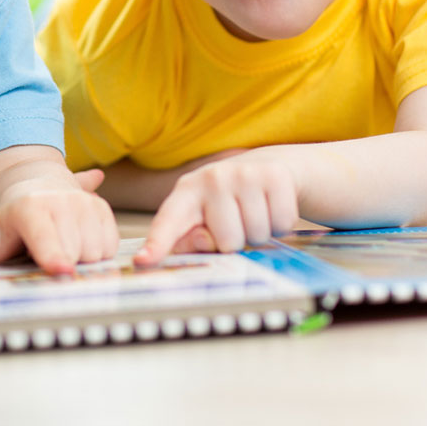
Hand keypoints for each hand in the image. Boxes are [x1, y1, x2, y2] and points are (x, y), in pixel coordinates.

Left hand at [0, 168, 117, 273]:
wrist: (33, 189)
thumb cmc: (8, 224)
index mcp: (30, 209)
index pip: (45, 237)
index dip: (53, 254)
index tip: (60, 271)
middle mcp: (61, 201)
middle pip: (75, 254)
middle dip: (64, 266)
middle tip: (46, 259)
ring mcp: (85, 203)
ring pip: (96, 253)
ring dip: (83, 262)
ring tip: (59, 250)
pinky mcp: (103, 209)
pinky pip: (111, 247)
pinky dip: (98, 254)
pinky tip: (77, 246)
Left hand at [134, 153, 298, 265]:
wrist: (268, 166)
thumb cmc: (230, 201)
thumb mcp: (205, 217)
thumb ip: (194, 237)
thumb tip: (199, 242)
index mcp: (186, 192)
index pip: (169, 220)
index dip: (157, 242)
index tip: (144, 260)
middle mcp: (212, 177)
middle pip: (227, 242)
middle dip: (237, 241)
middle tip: (238, 223)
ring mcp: (243, 173)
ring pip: (256, 235)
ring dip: (260, 233)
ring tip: (254, 213)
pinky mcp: (274, 175)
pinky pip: (282, 224)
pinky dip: (281, 224)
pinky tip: (270, 207)